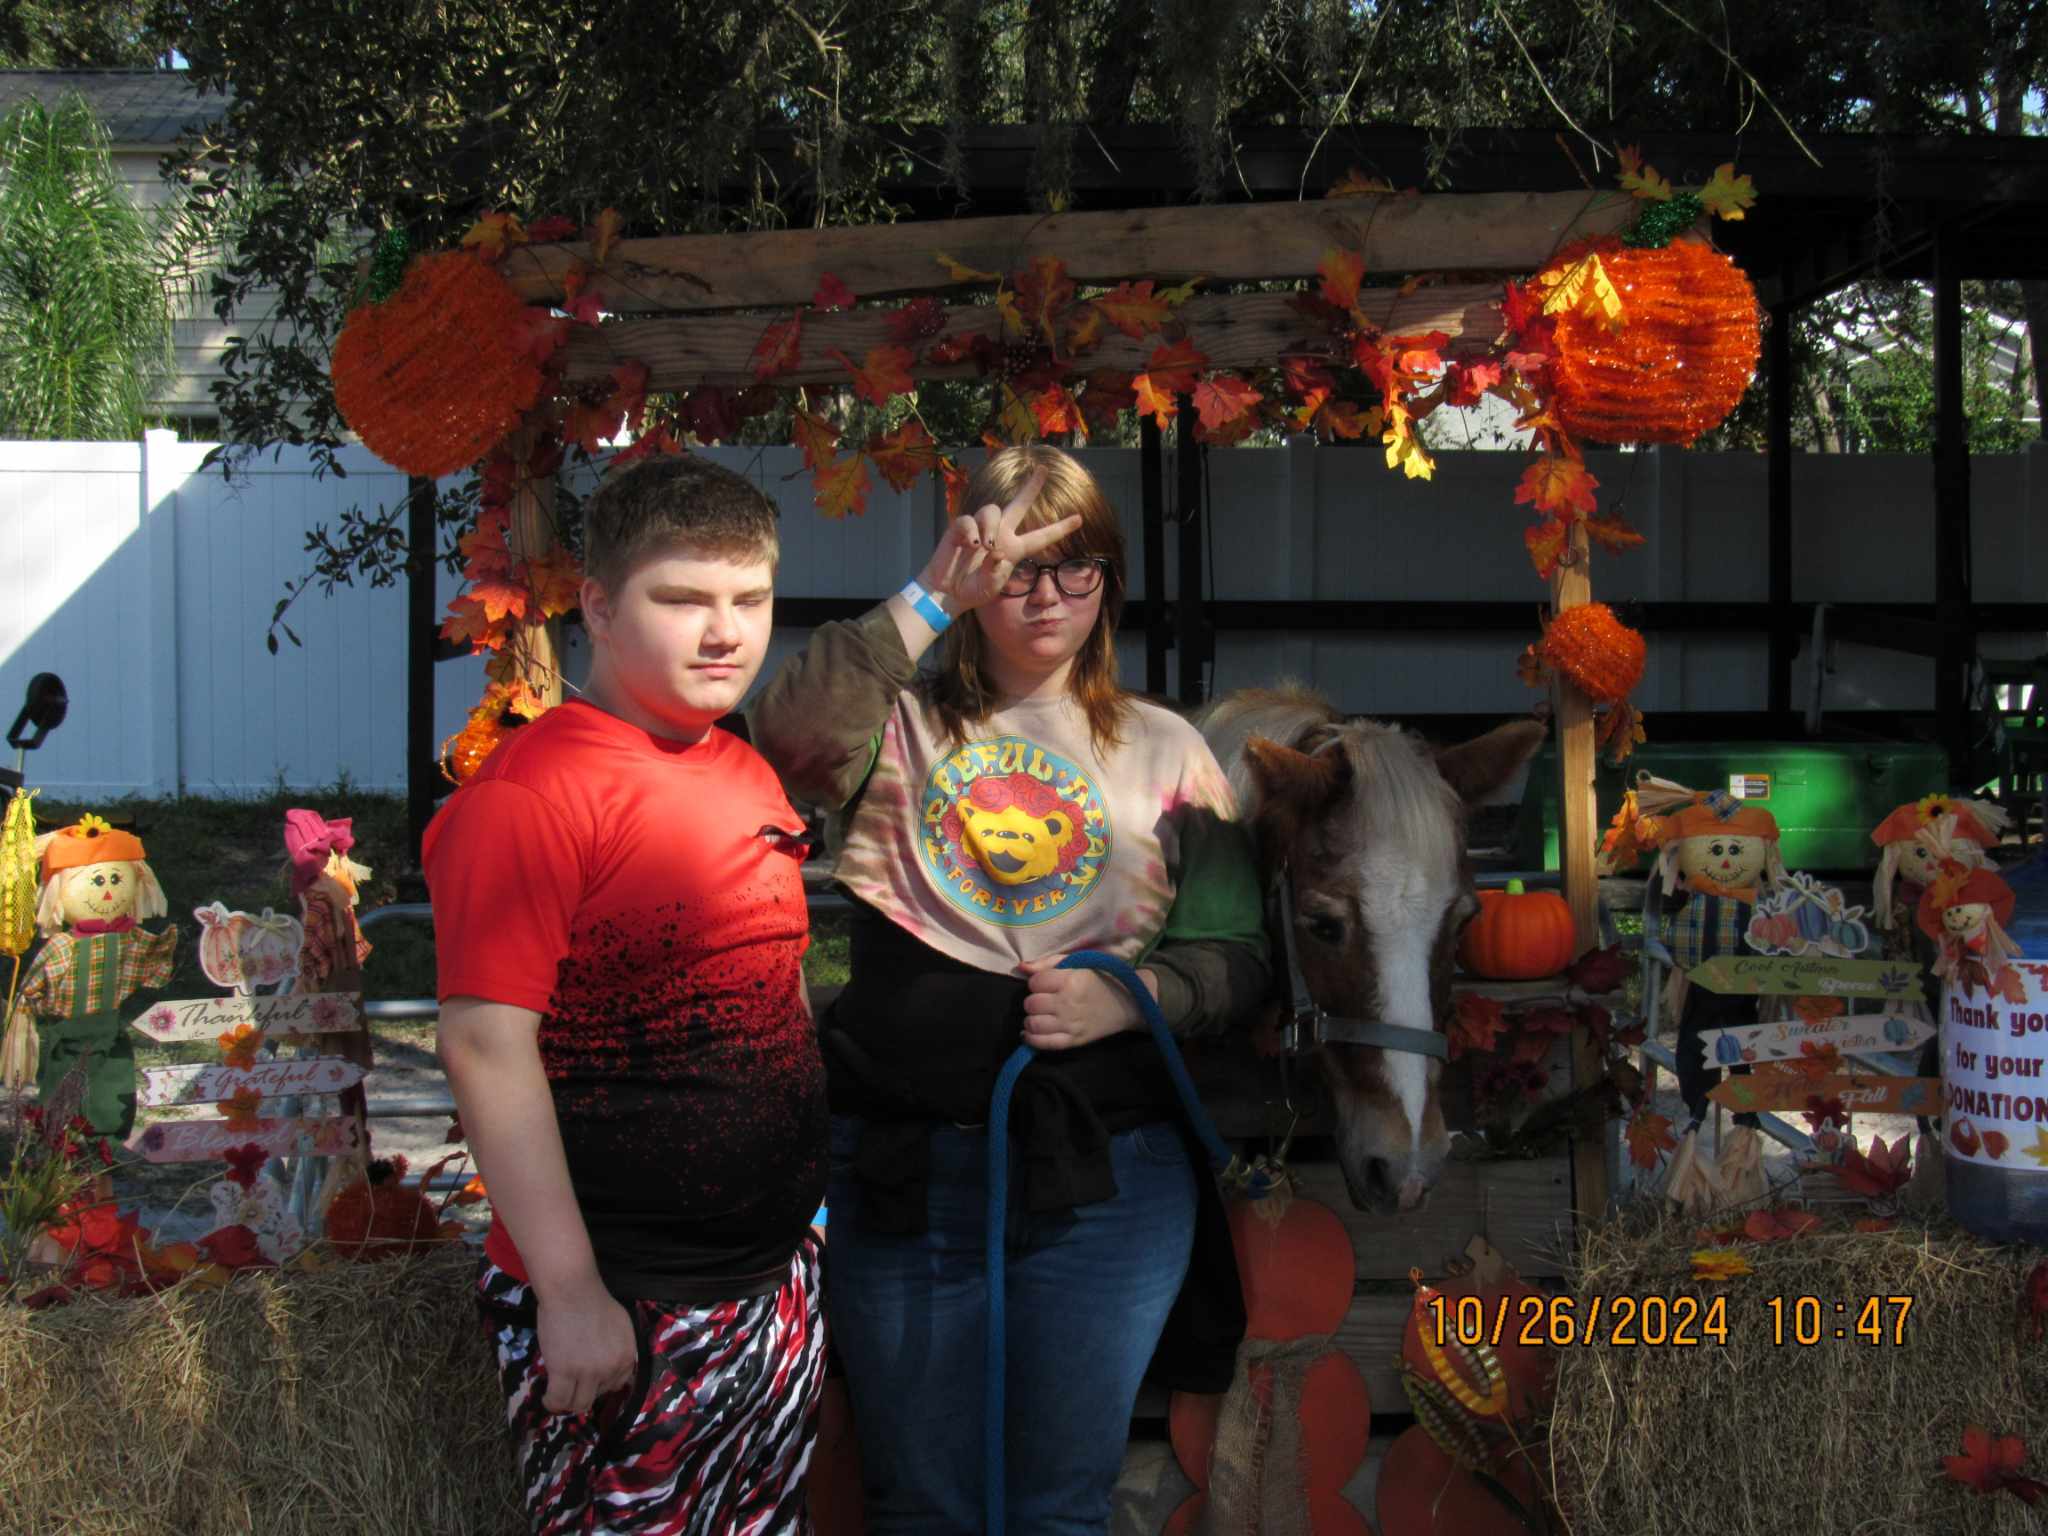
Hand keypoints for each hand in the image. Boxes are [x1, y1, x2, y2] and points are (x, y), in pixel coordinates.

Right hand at [535, 1281, 637, 1414]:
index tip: (588, 1380)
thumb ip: (617, 1349)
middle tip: (570, 1385)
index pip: (616, 1385)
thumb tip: (608, 1364)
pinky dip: (552, 1403)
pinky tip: (547, 1398)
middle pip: (598, 1396)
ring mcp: (589, 1372)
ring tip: (558, 1394)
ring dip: (568, 1402)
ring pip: (579, 1404)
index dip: (600, 1384)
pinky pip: (558, 1400)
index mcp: (626, 1356)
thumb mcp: (619, 1327)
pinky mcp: (564, 1372)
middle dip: (584, 1392)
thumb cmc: (592, 1301)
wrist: (572, 1290)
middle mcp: (611, 1368)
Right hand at [918, 468, 1080, 613]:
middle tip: (1043, 469)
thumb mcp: (990, 587)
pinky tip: (969, 546)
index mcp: (1014, 549)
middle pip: (1019, 504)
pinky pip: (968, 520)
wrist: (947, 592)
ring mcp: (980, 529)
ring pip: (992, 510)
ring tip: (984, 546)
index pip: (1041, 537)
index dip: (1060, 528)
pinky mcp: (961, 528)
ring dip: (990, 527)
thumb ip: (996, 572)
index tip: (1079, 518)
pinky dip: (970, 531)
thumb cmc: (973, 591)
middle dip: (1031, 487)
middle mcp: (1000, 534)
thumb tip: (994, 550)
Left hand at [1019, 960, 1154, 1049]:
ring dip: (1031, 1019)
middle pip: (1031, 1004)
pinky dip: (1031, 1039)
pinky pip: (1043, 1044)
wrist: (1127, 1003)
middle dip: (1033, 1000)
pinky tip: (1030, 1033)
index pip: (1035, 982)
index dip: (1037, 982)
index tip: (1046, 983)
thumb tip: (1020, 968)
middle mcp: (1068, 1003)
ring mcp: (1071, 1025)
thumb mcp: (1077, 963)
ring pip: (1033, 1024)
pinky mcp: (1074, 1041)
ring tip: (1039, 1015)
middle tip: (1043, 1000)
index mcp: (1071, 980)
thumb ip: (1047, 964)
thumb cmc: (1100, 979)